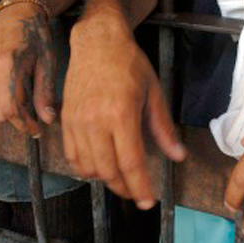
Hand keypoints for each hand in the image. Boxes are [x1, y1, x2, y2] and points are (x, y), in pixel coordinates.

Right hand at [0, 3, 54, 136]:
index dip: (25, 125)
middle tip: (34, 120)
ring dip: (6, 114)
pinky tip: (9, 99)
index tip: (37, 130)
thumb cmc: (35, 35)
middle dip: (17, 121)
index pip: (10, 109)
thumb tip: (48, 120)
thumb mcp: (46, 62)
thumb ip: (45, 92)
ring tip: (24, 109)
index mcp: (7, 64)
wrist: (14, 13)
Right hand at [62, 19, 185, 207]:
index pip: (130, 163)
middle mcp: (95, 121)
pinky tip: (99, 167)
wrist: (97, 41)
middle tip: (137, 194)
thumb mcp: (154, 92)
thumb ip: (163, 128)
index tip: (148, 201)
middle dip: (125, 189)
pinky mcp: (65, 120)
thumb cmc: (129, 63)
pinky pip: (72, 156)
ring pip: (88, 167)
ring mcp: (77, 122)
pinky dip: (85, 168)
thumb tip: (178, 156)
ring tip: (120, 179)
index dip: (140, 187)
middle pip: (108, 170)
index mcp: (121, 114)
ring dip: (105, 179)